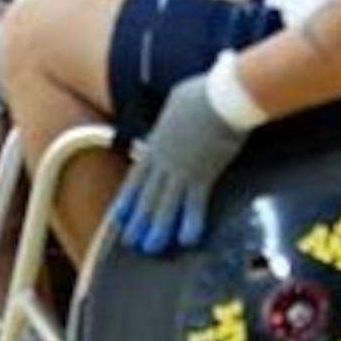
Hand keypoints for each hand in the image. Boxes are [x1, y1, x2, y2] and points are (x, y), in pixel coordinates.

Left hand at [110, 73, 247, 255]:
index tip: (119, 217)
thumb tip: (178, 108)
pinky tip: (188, 239)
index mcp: (157, 143)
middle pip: (147, 196)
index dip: (127, 199)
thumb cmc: (205, 92)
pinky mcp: (204, 174)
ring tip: (152, 248)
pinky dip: (191, 223)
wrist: (222, 94)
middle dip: (139, 222)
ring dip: (158, 229)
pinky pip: (195, 204)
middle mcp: (165, 160)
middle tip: (131, 243)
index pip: (137, 177)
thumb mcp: (179, 100)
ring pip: (165, 205)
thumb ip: (175, 111)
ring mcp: (182, 168)